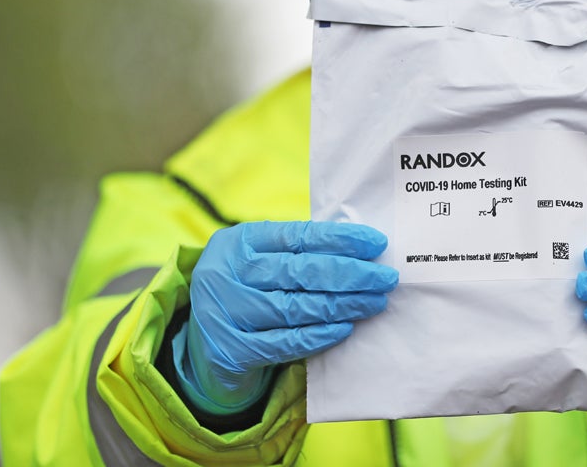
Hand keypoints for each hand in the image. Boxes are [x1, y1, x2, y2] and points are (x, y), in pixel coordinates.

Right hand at [173, 220, 398, 413]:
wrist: (202, 343)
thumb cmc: (246, 289)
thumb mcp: (259, 259)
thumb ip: (296, 252)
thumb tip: (359, 250)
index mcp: (238, 241)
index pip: (297, 236)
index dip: (340, 239)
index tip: (376, 243)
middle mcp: (226, 273)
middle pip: (300, 272)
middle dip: (350, 274)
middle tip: (385, 277)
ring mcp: (226, 313)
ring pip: (296, 307)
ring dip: (343, 305)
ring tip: (374, 302)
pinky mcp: (231, 350)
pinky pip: (285, 343)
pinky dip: (319, 335)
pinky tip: (345, 328)